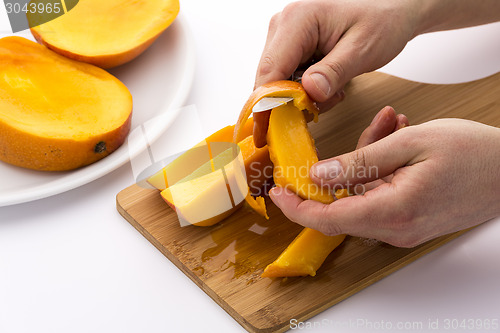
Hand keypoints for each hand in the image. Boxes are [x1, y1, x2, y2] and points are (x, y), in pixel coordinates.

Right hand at [253, 0, 418, 146]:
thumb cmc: (381, 22)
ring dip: (300, 99)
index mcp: (297, 20)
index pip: (269, 72)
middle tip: (323, 106)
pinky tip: (328, 85)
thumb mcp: (363, 49)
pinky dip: (303, 92)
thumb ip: (335, 71)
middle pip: (268, 80)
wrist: (390, 12)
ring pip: (275, 83)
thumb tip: (309, 92)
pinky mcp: (289, 48)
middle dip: (290, 103)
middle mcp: (283, 26)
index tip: (272, 133)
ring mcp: (283, 37)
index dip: (268, 106)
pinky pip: (285, 79)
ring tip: (334, 90)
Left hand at [269, 109, 499, 246]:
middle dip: (331, 173)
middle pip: (341, 208)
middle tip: (334, 143)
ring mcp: (404, 227)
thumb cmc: (472, 153)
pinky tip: (393, 138)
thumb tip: (318, 174)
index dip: (297, 206)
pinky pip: (379, 196)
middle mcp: (395, 228)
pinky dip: (378, 170)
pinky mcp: (410, 219)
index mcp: (392, 211)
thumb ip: (360, 161)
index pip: (328, 219)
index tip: (278, 191)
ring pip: (361, 196)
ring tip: (386, 127)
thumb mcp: (409, 144)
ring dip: (362, 162)